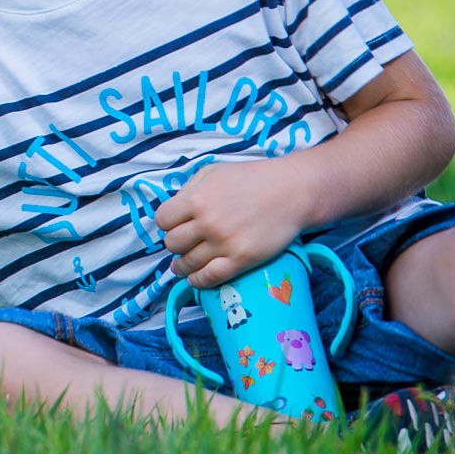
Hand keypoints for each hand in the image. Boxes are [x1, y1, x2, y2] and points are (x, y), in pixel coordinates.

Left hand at [153, 158, 309, 288]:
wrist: (292, 191)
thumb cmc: (252, 178)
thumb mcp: (212, 172)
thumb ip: (189, 190)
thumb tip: (173, 210)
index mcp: (196, 198)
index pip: (162, 220)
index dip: (167, 224)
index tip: (174, 226)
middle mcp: (206, 222)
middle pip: (172, 244)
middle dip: (175, 244)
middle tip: (184, 244)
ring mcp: (224, 243)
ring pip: (188, 263)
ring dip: (182, 266)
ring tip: (183, 266)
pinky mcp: (241, 260)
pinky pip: (210, 278)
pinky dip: (198, 281)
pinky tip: (196, 278)